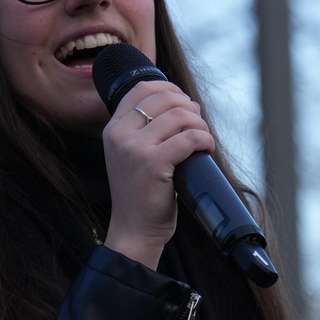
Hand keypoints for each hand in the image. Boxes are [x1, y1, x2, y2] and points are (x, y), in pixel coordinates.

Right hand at [100, 80, 214, 269]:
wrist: (133, 231)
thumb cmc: (139, 195)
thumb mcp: (128, 156)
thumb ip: (140, 131)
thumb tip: (179, 105)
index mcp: (112, 129)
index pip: (142, 89)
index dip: (169, 88)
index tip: (184, 103)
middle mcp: (120, 134)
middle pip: (164, 98)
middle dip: (189, 107)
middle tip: (198, 125)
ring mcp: (135, 148)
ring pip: (180, 115)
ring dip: (200, 124)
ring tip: (203, 139)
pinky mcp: (153, 163)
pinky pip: (189, 138)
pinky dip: (205, 140)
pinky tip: (206, 149)